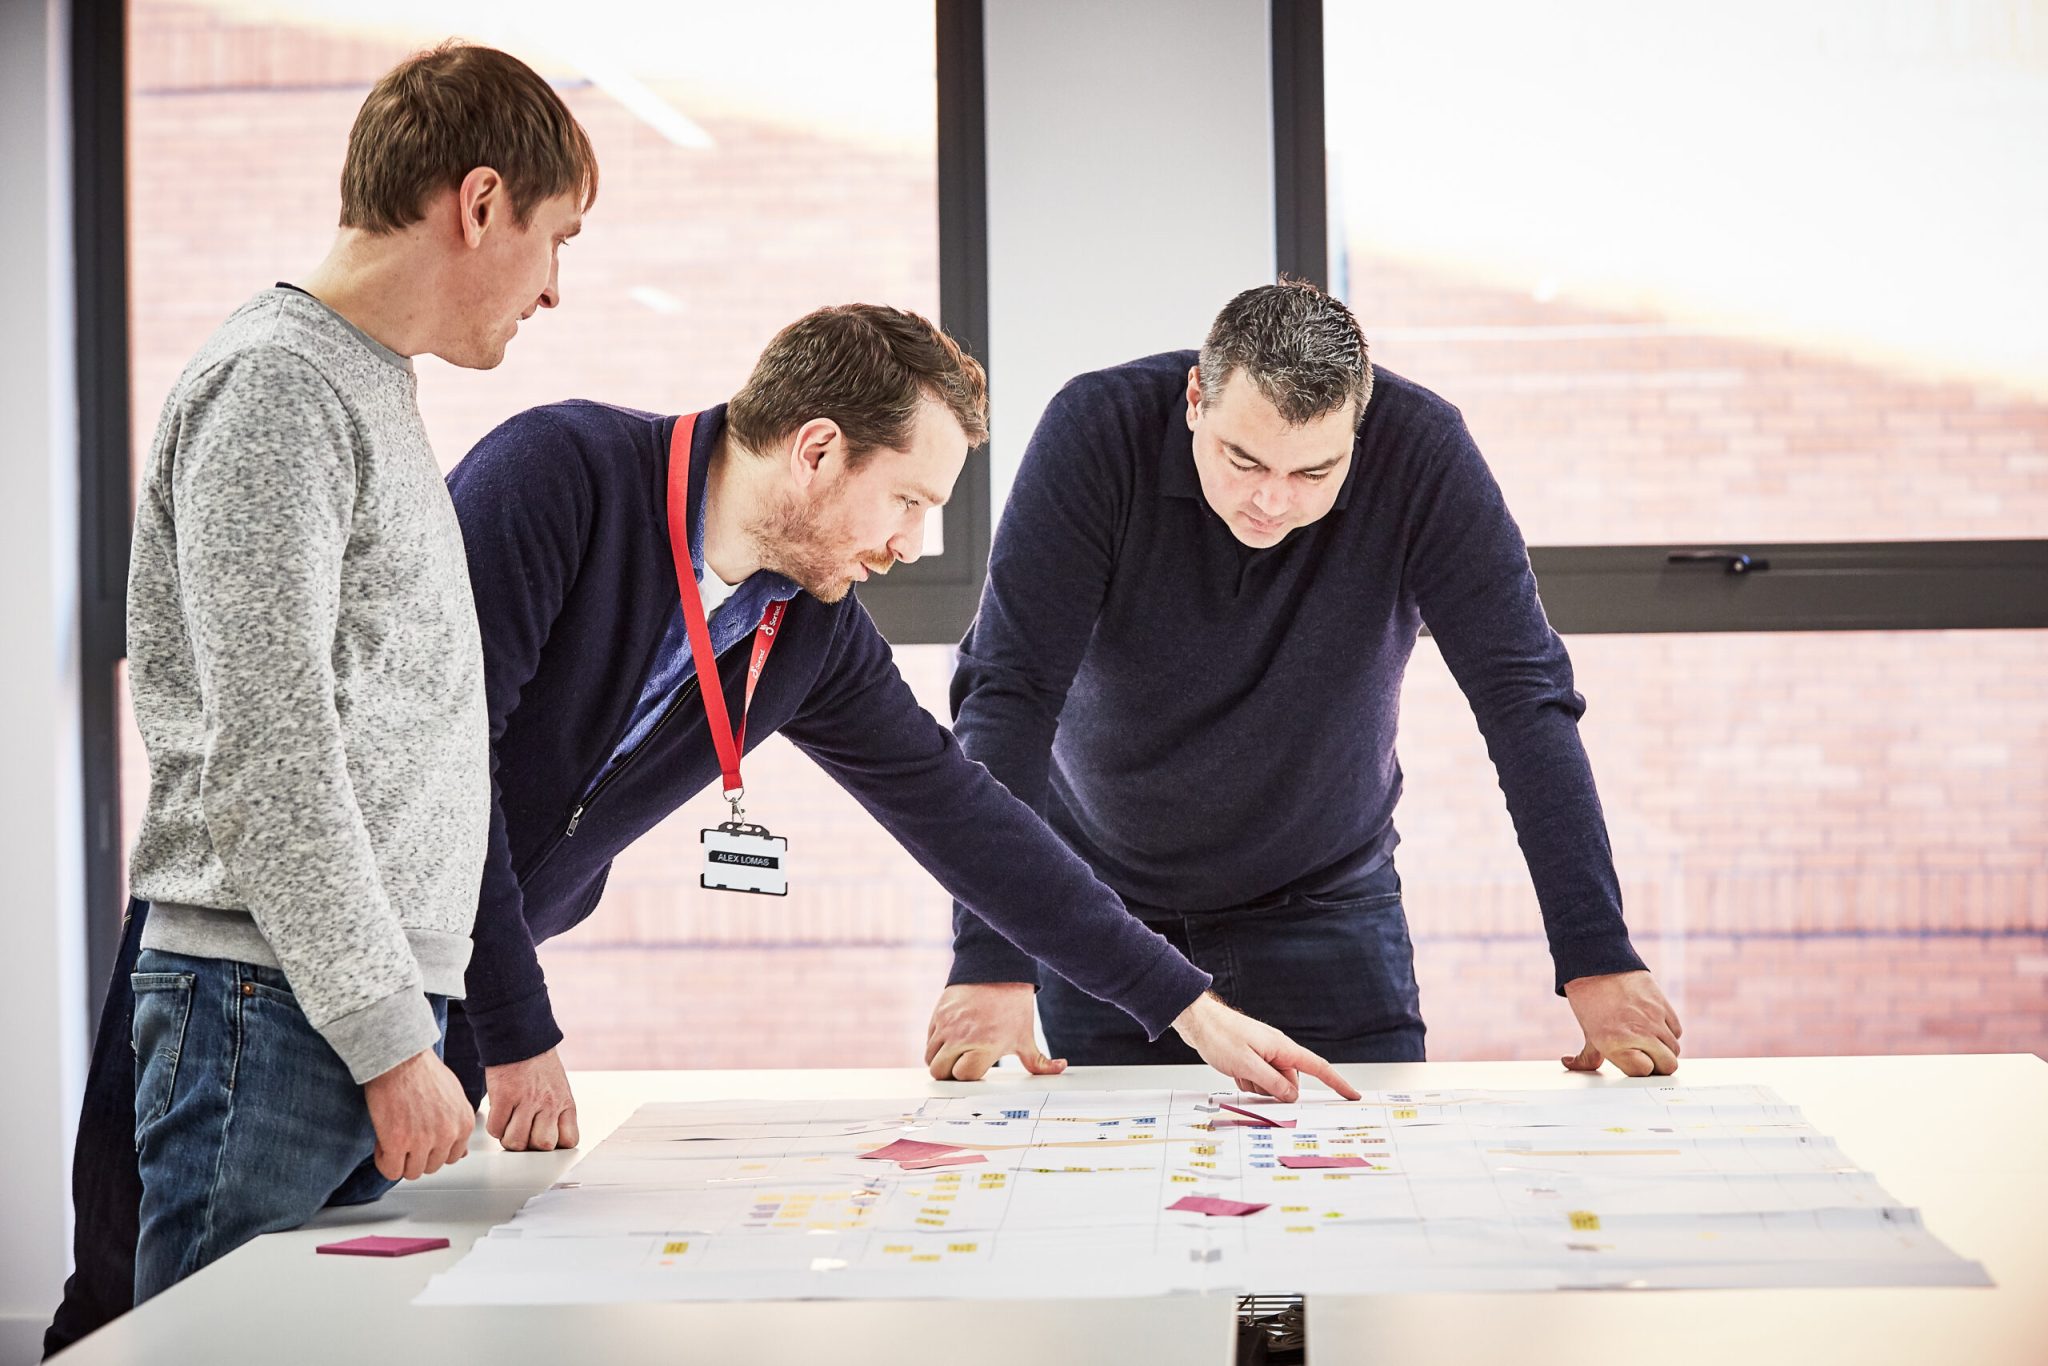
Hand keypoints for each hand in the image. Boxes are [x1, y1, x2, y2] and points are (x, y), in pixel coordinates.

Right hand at [362, 1048, 474, 1180]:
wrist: (399, 1058)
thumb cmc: (422, 1072)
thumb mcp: (453, 1097)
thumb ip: (457, 1126)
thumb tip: (460, 1154)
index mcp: (464, 1123)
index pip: (452, 1158)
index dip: (432, 1150)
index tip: (421, 1138)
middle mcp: (448, 1134)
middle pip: (431, 1167)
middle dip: (415, 1156)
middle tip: (404, 1136)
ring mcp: (423, 1140)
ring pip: (412, 1172)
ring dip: (400, 1160)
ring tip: (392, 1137)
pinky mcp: (397, 1141)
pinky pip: (391, 1171)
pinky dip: (384, 1161)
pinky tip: (382, 1143)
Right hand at [485, 1046, 580, 1151]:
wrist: (520, 1037)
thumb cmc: (538, 1064)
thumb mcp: (558, 1087)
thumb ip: (556, 1113)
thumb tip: (547, 1141)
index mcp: (565, 1102)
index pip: (569, 1140)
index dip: (554, 1144)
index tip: (543, 1138)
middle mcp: (549, 1103)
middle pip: (543, 1145)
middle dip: (530, 1143)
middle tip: (522, 1130)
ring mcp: (527, 1100)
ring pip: (516, 1141)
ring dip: (508, 1137)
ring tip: (508, 1123)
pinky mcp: (504, 1096)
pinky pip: (496, 1128)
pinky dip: (495, 1126)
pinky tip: (499, 1114)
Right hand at [925, 983, 1067, 1080]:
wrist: (997, 970)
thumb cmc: (1013, 1005)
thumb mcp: (1025, 1036)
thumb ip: (1039, 1061)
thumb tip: (1060, 1068)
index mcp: (986, 1045)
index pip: (964, 1075)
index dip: (969, 1076)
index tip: (976, 1070)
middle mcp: (963, 1036)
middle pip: (940, 1071)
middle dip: (950, 1073)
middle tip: (962, 1067)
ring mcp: (947, 1025)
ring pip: (930, 1057)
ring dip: (941, 1060)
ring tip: (956, 1054)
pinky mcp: (938, 1014)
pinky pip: (928, 1040)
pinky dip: (936, 1044)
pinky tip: (951, 1040)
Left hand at [1170, 993, 1361, 1102]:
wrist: (1198, 1022)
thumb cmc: (1220, 1036)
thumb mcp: (1247, 1066)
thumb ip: (1272, 1083)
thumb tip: (1293, 1096)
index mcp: (1283, 1048)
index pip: (1318, 1068)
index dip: (1337, 1083)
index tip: (1352, 1094)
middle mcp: (1278, 1050)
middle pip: (1289, 1083)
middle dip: (1272, 1090)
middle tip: (1250, 1079)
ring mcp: (1265, 1054)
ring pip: (1272, 1084)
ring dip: (1256, 1085)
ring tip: (1239, 1072)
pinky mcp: (1253, 1057)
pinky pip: (1257, 1080)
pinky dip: (1246, 1080)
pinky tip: (1234, 1071)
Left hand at [1562, 970, 1682, 1076]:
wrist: (1596, 965)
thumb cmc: (1589, 999)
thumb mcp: (1588, 1032)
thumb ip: (1588, 1056)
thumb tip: (1571, 1064)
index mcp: (1614, 1043)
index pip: (1645, 1072)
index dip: (1640, 1069)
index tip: (1633, 1063)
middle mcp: (1638, 1033)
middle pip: (1667, 1065)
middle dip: (1657, 1064)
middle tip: (1646, 1057)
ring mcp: (1654, 1019)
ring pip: (1674, 1049)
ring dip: (1663, 1049)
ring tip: (1647, 1041)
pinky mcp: (1663, 1006)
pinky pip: (1676, 1030)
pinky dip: (1668, 1032)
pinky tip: (1653, 1026)